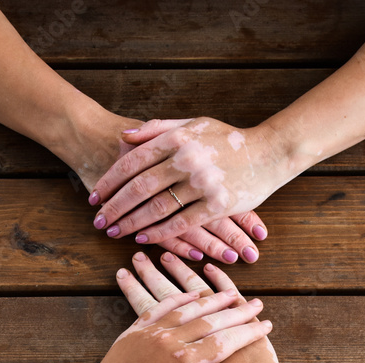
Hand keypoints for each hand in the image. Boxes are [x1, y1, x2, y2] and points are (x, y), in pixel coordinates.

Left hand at [70, 279, 272, 362]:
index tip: (265, 324)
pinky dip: (178, 299)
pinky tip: (191, 294)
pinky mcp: (133, 333)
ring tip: (230, 294)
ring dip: (210, 300)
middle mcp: (166, 342)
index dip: (247, 332)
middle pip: (209, 320)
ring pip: (185, 309)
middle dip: (235, 311)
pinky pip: (160, 308)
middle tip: (255, 303)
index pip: (224, 341)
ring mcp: (148, 334)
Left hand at [90, 117, 288, 257]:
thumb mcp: (191, 123)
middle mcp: (188, 160)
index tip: (94, 196)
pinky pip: (181, 222)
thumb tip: (124, 137)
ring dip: (132, 222)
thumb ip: (157, 129)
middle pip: (139, 188)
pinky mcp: (218, 204)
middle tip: (97, 221)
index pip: (133, 162)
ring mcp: (203, 183)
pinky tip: (143, 238)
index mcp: (177, 139)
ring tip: (114, 232)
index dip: (110, 182)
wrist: (270, 152)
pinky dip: (159, 232)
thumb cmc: (228, 138)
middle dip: (114, 207)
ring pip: (157, 208)